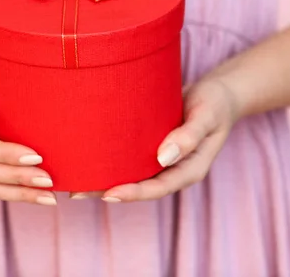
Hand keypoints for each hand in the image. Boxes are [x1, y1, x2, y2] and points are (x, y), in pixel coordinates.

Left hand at [71, 78, 239, 201]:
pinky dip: (110, 159)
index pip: (158, 188)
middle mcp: (172, 169)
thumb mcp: (207, 116)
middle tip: (76, 192)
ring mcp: (161, 159)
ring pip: (130, 174)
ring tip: (72, 180)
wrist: (217, 94)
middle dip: (107, 191)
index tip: (108, 194)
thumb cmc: (215, 103)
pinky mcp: (151, 146)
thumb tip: (163, 158)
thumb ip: (189, 136)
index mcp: (189, 170)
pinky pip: (129, 158)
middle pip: (138, 186)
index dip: (133, 193)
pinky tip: (88, 156)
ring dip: (104, 178)